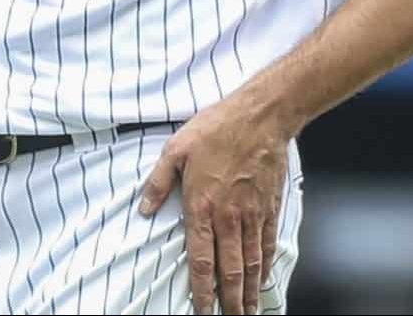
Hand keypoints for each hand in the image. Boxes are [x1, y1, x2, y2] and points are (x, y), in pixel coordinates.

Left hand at [138, 98, 291, 314]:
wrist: (262, 115)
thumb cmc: (216, 127)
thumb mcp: (175, 148)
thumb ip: (158, 182)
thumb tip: (143, 209)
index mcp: (202, 206)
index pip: (201, 260)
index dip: (201, 291)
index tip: (202, 311)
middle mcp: (229, 217)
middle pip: (230, 270)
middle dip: (230, 302)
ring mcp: (253, 213)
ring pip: (251, 262)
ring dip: (249, 291)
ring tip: (248, 311)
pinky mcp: (270, 206)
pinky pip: (267, 243)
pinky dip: (265, 265)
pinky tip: (263, 278)